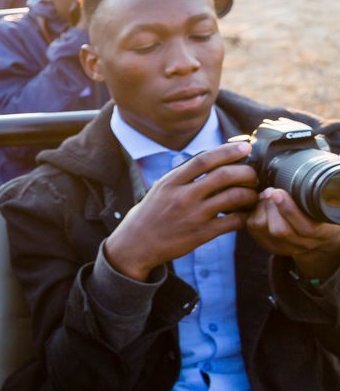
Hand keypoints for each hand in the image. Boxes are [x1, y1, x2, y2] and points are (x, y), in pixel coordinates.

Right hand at [104, 142, 258, 281]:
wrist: (137, 243)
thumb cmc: (150, 213)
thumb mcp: (160, 188)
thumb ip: (183, 175)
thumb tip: (211, 159)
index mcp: (172, 182)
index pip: (204, 160)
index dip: (227, 151)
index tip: (245, 147)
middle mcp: (183, 196)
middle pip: (224, 175)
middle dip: (246, 172)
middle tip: (253, 175)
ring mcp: (194, 215)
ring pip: (234, 197)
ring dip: (250, 194)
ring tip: (252, 194)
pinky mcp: (202, 234)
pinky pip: (233, 222)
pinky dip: (245, 216)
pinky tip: (245, 214)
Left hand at [246, 187, 339, 280]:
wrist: (318, 237)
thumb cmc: (324, 216)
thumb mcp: (326, 207)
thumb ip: (318, 197)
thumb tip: (308, 179)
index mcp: (323, 234)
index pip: (306, 229)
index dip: (289, 210)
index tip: (279, 192)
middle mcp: (303, 245)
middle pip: (280, 230)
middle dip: (271, 207)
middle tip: (271, 190)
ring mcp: (284, 247)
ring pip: (263, 229)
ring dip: (262, 208)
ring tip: (267, 194)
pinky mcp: (267, 244)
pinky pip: (253, 229)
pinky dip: (254, 213)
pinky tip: (261, 203)